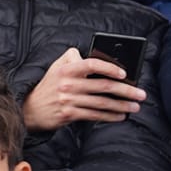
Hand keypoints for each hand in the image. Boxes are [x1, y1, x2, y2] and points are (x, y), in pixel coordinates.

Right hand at [22, 47, 145, 130]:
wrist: (30, 109)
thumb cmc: (49, 86)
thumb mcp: (56, 67)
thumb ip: (73, 58)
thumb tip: (96, 55)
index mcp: (67, 70)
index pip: (92, 64)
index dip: (109, 68)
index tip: (124, 73)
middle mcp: (68, 85)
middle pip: (103, 86)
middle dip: (126, 91)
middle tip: (140, 94)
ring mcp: (69, 101)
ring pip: (101, 103)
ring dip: (121, 105)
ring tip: (135, 106)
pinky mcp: (69, 114)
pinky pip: (94, 115)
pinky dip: (110, 116)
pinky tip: (120, 116)